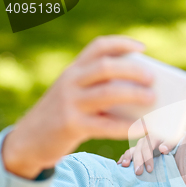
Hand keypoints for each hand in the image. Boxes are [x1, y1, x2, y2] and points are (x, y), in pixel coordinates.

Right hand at [2, 36, 154, 178]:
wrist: (30, 139)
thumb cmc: (66, 115)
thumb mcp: (76, 94)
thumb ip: (101, 90)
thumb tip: (146, 97)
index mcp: (74, 70)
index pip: (98, 47)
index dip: (121, 44)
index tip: (142, 48)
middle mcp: (71, 82)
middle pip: (105, 67)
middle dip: (132, 70)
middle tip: (152, 78)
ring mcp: (70, 103)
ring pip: (107, 93)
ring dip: (133, 94)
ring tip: (152, 98)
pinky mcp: (72, 126)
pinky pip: (106, 125)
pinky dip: (128, 126)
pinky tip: (143, 128)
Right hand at [118, 135, 171, 174]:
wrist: (167, 137)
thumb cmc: (170, 141)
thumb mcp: (172, 140)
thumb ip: (168, 144)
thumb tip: (162, 149)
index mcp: (152, 138)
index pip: (148, 148)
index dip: (148, 159)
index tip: (150, 170)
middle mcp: (144, 141)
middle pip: (138, 151)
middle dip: (138, 162)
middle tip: (138, 173)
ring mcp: (138, 145)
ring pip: (131, 151)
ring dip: (127, 158)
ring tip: (125, 166)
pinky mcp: (136, 149)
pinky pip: (128, 153)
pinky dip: (123, 158)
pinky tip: (119, 165)